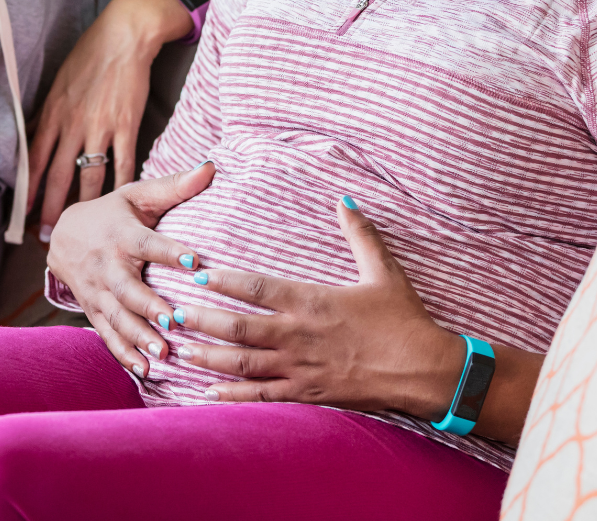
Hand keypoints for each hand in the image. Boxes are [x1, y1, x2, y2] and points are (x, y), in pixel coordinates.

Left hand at [29, 0, 192, 237]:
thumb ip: (47, 114)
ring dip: (83, 205)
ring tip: (80, 228)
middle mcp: (73, 123)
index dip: (28, 190)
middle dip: (51, 209)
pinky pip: (123, 163)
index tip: (22, 214)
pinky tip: (118, 205)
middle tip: (47, 236)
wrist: (124, 36)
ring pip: (89, 175)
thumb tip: (32, 140)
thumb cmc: (89, 56)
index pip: (35, 160)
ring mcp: (101, 126)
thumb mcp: (58, 83)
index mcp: (53, 113)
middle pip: (58, 175)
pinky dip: (121, 187)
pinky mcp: (127, 125)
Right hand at [47, 161, 214, 377]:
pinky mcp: (93, 311)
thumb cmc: (113, 214)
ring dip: (138, 336)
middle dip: (149, 306)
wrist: (64, 236)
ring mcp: (97, 292)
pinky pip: (107, 335)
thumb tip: (211, 167)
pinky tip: (144, 371)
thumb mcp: (139, 196)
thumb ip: (175, 186)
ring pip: (117, 316)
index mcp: (123, 235)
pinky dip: (124, 354)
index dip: (170, 251)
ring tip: (163, 354)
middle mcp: (108, 266)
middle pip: (127, 288)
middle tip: (174, 321)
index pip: (149, 243)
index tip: (195, 260)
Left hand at [174, 198, 465, 418]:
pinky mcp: (309, 394)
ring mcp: (301, 368)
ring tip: (179, 350)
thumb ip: (360, 233)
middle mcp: (299, 335)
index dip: (223, 281)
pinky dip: (232, 395)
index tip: (195, 273)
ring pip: (244, 364)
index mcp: (312, 300)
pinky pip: (263, 396)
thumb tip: (345, 199)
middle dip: (201, 321)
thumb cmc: (404, 319)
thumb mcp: (383, 270)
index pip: (256, 288)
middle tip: (170, 314)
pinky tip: (207, 392)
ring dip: (208, 357)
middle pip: (238, 328)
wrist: (426, 370)